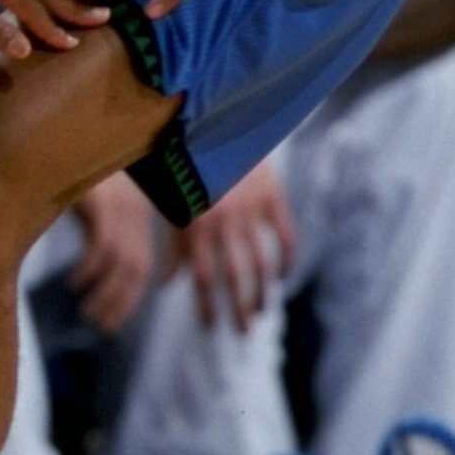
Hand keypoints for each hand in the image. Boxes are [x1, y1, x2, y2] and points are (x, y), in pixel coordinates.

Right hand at [64, 172, 157, 331]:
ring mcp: (119, 207)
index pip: (140, 262)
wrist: (63, 130)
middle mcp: (132, 211)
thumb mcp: (84, 192)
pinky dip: (89, 272)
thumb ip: (91, 218)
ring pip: (122, 265)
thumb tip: (85, 251)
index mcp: (131, 211)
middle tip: (104, 325)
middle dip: (121, 302)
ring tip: (89, 314)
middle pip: (136, 269)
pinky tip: (74, 284)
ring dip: (106, 294)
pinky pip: (101, 250)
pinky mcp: (102, 204)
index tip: (115, 317)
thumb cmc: (66, 160)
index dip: (130, 294)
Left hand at [172, 160, 294, 329]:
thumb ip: (173, 246)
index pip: (202, 278)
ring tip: (261, 310)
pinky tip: (282, 277)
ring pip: (262, 261)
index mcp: (195, 225)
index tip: (211, 328)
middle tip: (243, 332)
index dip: (207, 307)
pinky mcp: (273, 196)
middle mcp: (224, 221)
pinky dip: (287, 259)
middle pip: (234, 276)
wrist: (213, 122)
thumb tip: (167, 286)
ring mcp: (251, 209)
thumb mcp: (172, 205)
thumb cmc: (185, 168)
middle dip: (238, 309)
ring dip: (262, 290)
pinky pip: (285, 236)